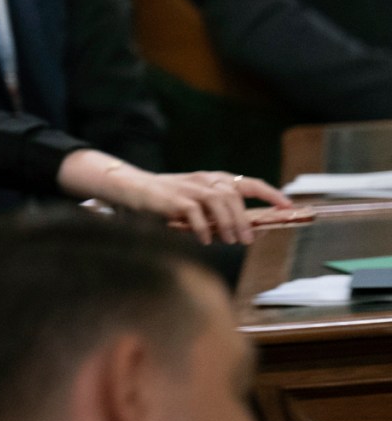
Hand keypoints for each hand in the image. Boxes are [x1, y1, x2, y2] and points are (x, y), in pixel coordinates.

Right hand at [57, 152, 290, 244]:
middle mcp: (203, 179)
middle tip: (247, 241)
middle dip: (245, 219)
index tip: (288, 206)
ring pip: (219, 201)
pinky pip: (195, 212)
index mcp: (212, 179)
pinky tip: (204, 239)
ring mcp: (188, 186)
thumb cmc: (166, 200)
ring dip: (228, 223)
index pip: (247, 183)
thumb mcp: (196, 204)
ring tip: (229, 241)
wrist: (132, 188)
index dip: (270, 193)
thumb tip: (246, 232)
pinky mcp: (173, 198)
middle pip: (234, 195)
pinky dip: (203, 227)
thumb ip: (218, 214)